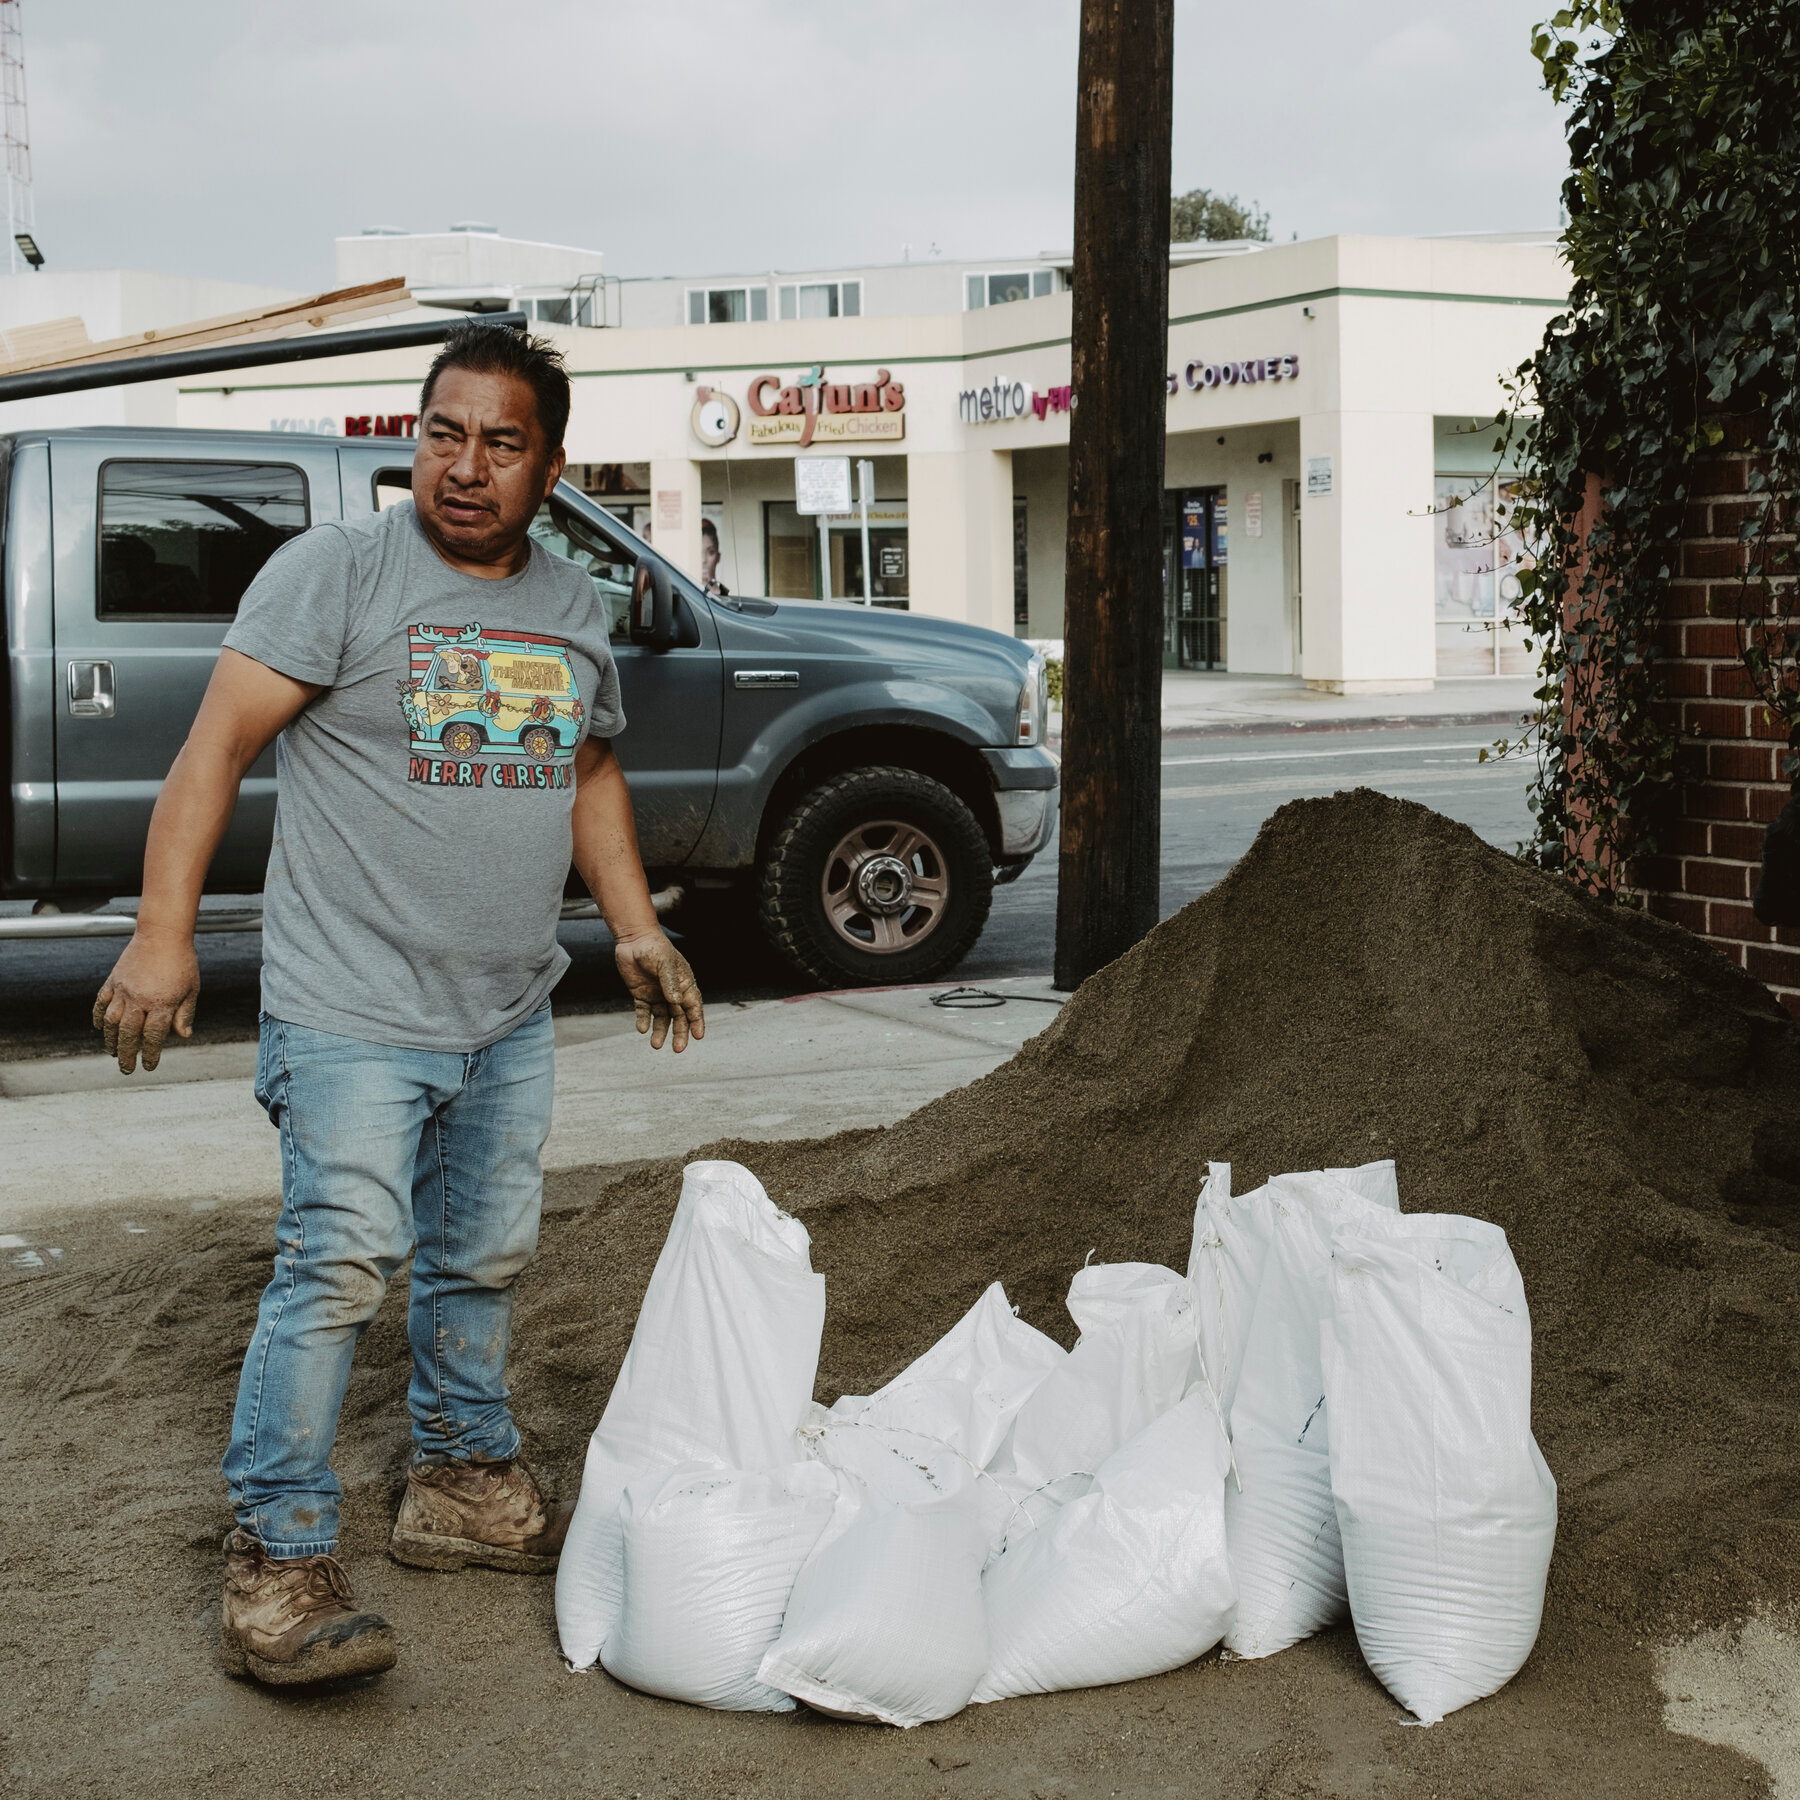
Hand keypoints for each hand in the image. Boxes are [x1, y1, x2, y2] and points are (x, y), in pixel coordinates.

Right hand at [93, 930, 200, 1072]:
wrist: (163, 934)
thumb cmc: (182, 961)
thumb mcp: (191, 989)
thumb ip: (184, 1013)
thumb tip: (183, 1036)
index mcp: (162, 1004)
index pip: (153, 1037)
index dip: (150, 1054)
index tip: (148, 1066)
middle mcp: (139, 1000)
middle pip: (128, 1034)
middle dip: (127, 1055)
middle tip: (126, 1069)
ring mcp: (123, 990)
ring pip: (111, 1022)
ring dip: (110, 1040)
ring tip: (113, 1053)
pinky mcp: (113, 980)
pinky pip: (101, 1003)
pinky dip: (98, 1017)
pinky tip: (99, 1028)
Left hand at [613, 929, 704, 1051]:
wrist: (634, 939)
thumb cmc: (654, 948)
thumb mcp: (665, 963)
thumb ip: (670, 983)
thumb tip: (676, 1002)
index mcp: (684, 984)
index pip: (693, 1006)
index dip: (697, 1021)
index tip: (698, 1036)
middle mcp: (672, 992)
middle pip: (679, 1017)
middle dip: (680, 1033)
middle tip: (678, 1048)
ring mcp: (657, 994)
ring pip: (662, 1018)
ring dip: (660, 1031)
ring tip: (656, 1044)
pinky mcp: (642, 995)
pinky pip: (644, 1012)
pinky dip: (644, 1021)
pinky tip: (642, 1029)